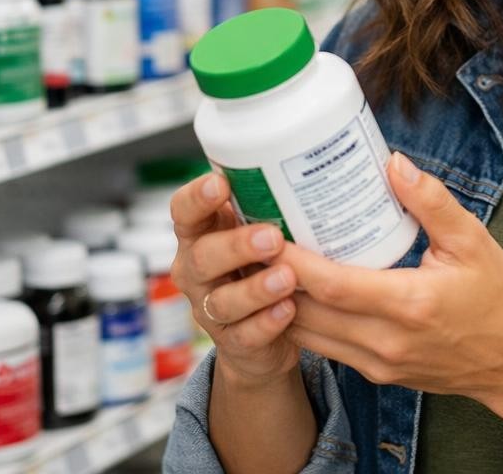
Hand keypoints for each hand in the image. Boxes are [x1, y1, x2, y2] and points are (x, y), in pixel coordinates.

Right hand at [170, 174, 300, 386]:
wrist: (262, 333)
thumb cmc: (262, 262)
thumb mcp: (259, 228)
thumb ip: (271, 202)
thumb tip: (318, 160)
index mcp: (201, 235)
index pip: (184, 211)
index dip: (197, 198)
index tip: (221, 184)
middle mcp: (197, 271)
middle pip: (201, 257)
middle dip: (236, 246)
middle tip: (272, 237)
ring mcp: (211, 310)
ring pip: (223, 301)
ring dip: (255, 289)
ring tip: (287, 277)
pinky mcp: (233, 342)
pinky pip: (245, 335)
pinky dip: (267, 322)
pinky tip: (289, 310)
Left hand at [281, 151, 502, 401]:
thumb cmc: (495, 295)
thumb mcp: (472, 240)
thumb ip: (431, 202)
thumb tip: (393, 163)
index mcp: (409, 303)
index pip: (332, 286)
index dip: (292, 261)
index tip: (267, 231)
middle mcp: (386, 340)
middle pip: (307, 314)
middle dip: (272, 279)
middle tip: (251, 240)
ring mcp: (378, 363)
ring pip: (309, 336)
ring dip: (279, 302)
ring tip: (263, 262)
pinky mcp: (376, 373)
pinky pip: (326, 347)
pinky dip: (303, 320)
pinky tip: (295, 290)